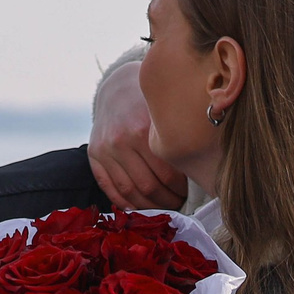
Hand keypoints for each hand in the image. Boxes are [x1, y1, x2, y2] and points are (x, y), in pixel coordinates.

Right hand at [88, 57, 186, 209]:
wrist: (117, 86)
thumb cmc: (149, 101)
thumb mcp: (165, 112)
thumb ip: (177, 137)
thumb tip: (200, 169)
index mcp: (142, 130)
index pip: (167, 175)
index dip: (180, 190)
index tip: (188, 193)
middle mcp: (121, 141)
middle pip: (148, 186)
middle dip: (167, 200)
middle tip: (179, 203)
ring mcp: (105, 149)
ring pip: (129, 192)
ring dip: (148, 206)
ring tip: (162, 207)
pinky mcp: (94, 154)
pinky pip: (109, 188)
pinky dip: (124, 203)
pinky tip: (139, 207)